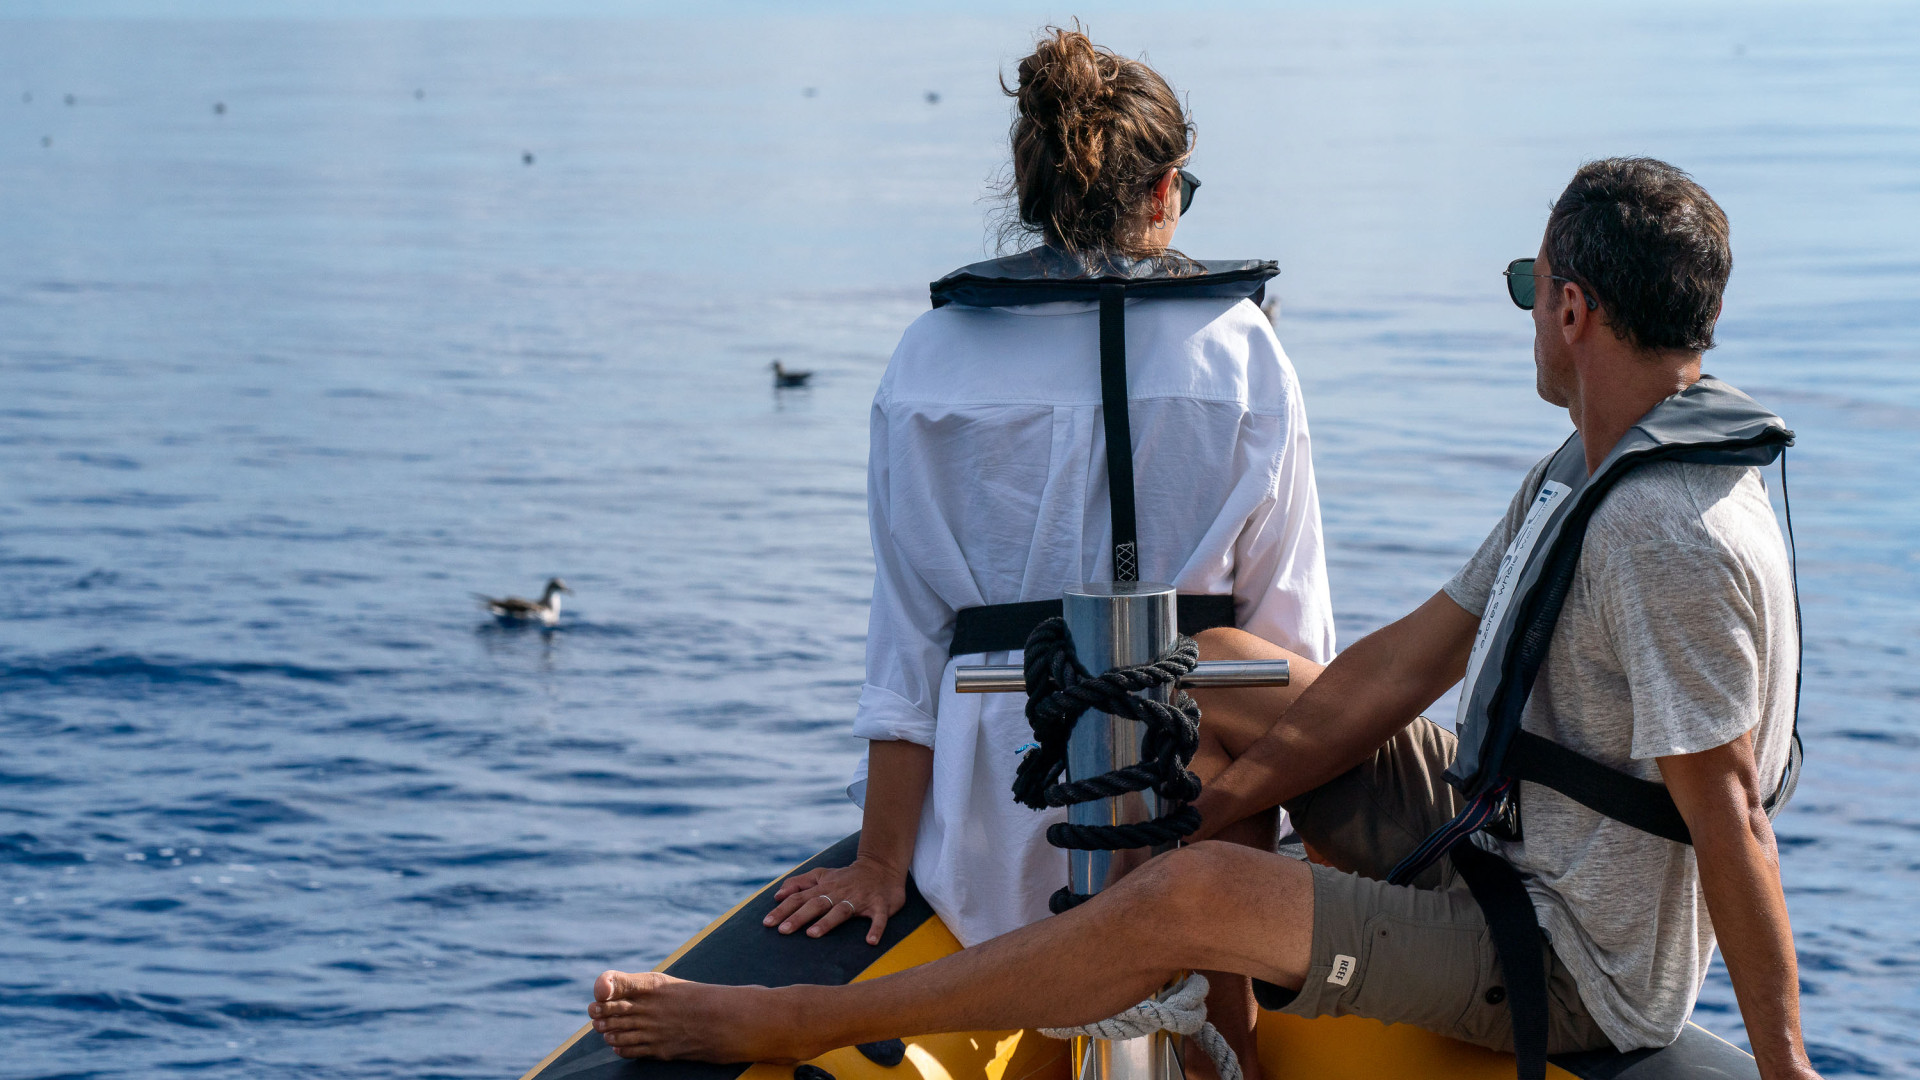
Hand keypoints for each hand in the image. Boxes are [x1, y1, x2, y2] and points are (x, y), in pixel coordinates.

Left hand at [763, 855, 906, 945]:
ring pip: (841, 910)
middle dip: (799, 917)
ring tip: (813, 935)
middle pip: (816, 904)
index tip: (767, 923)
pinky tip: (870, 942)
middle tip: (783, 931)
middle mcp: (839, 893)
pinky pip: (878, 918)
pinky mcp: (880, 905)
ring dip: (827, 922)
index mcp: (824, 888)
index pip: (799, 898)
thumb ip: (799, 883)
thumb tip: (777, 895)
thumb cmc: (847, 876)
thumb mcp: (822, 875)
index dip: (782, 910)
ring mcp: (860, 899)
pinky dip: (876, 929)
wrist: (882, 866)